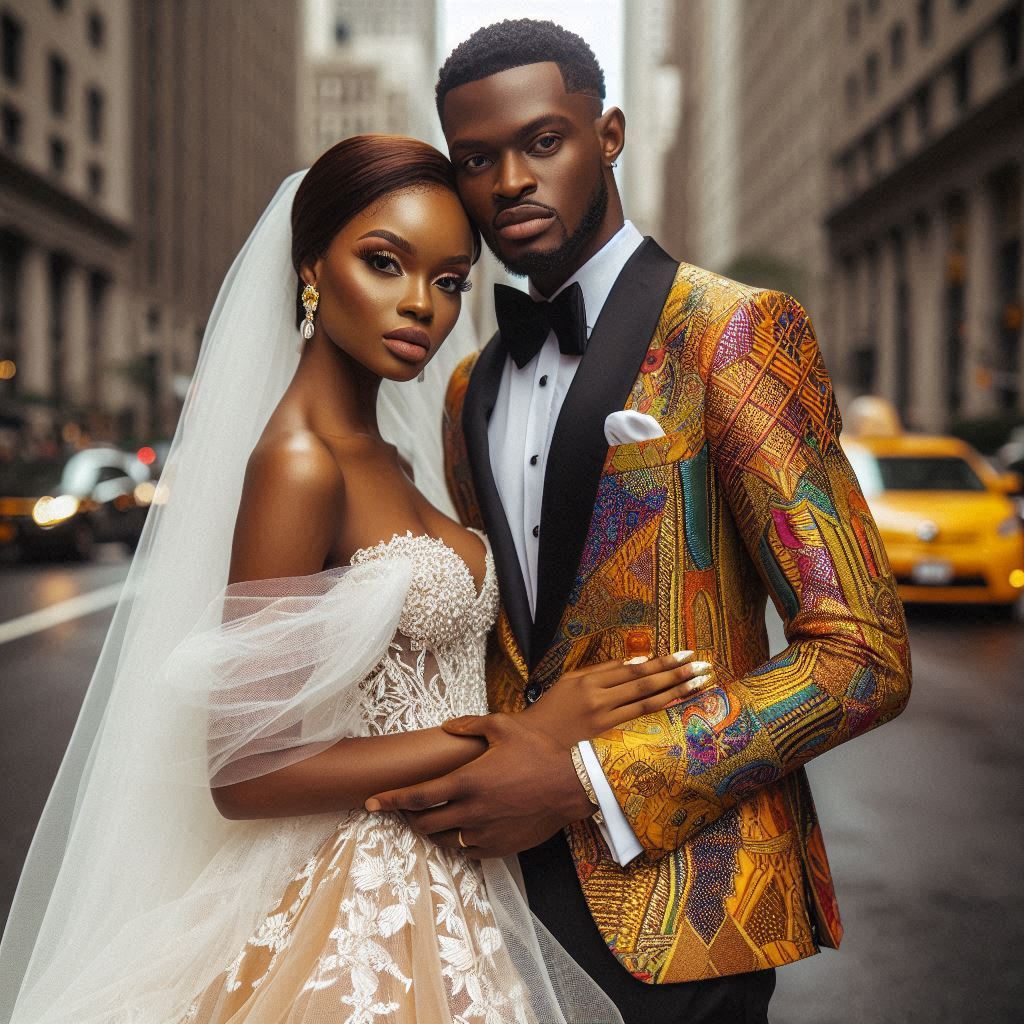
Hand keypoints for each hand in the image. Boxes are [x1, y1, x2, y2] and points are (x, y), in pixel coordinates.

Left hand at [364, 713, 601, 857]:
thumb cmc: (539, 752)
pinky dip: (459, 841)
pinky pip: (468, 850)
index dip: (389, 800)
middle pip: (424, 822)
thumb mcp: (505, 727)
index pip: (417, 796)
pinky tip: (463, 828)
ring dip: (433, 829)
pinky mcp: (499, 847)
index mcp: (468, 781)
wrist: (572, 785)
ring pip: (444, 839)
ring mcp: (485, 832)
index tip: (370, 803)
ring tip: (434, 816)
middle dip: (409, 816)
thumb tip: (448, 726)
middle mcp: (471, 810)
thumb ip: (471, 725)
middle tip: (407, 806)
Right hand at [522, 649, 712, 747]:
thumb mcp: (568, 682)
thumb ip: (601, 671)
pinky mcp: (605, 736)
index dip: (659, 661)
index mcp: (586, 680)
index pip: (631, 668)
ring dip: (675, 689)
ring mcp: (602, 718)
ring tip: (698, 681)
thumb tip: (636, 662)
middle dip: (674, 671)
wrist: (532, 745)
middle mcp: (596, 696)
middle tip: (701, 664)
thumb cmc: (550, 712)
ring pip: (646, 700)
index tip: (683, 655)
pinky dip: (659, 708)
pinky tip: (677, 702)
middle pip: (643, 681)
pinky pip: (638, 719)